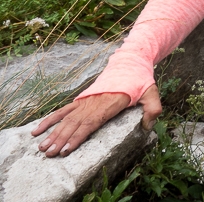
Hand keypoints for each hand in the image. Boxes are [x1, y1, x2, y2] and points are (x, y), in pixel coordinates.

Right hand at [32, 85, 161, 156]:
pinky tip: (37, 130)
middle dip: (61, 140)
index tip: (66, 150)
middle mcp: (94, 103)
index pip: (90, 123)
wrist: (131, 62)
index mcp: (109, 104)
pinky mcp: (81, 100)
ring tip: (42, 148)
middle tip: (49, 154)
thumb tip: (147, 126)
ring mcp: (85, 101)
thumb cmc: (141, 80)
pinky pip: (63, 110)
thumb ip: (152, 109)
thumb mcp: (152, 93)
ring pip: (66, 119)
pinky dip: (50, 120)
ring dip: (53, 134)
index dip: (77, 137)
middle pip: (74, 124)